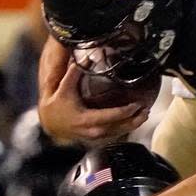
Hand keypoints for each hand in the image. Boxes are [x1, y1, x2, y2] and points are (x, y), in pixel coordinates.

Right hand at [37, 39, 151, 142]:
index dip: (126, 111)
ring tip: (144, 114)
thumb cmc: (57, 105)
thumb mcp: (63, 88)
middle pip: (120, 127)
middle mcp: (93, 131)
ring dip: (132, 124)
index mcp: (87, 119)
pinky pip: (114, 134)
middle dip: (135, 119)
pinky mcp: (96, 138)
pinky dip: (125, 128)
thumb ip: (74, 72)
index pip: (112, 116)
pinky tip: (133, 121)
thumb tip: (85, 56)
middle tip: (146, 109)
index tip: (137, 104)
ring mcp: (95, 137)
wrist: (49, 123)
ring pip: (119, 133)